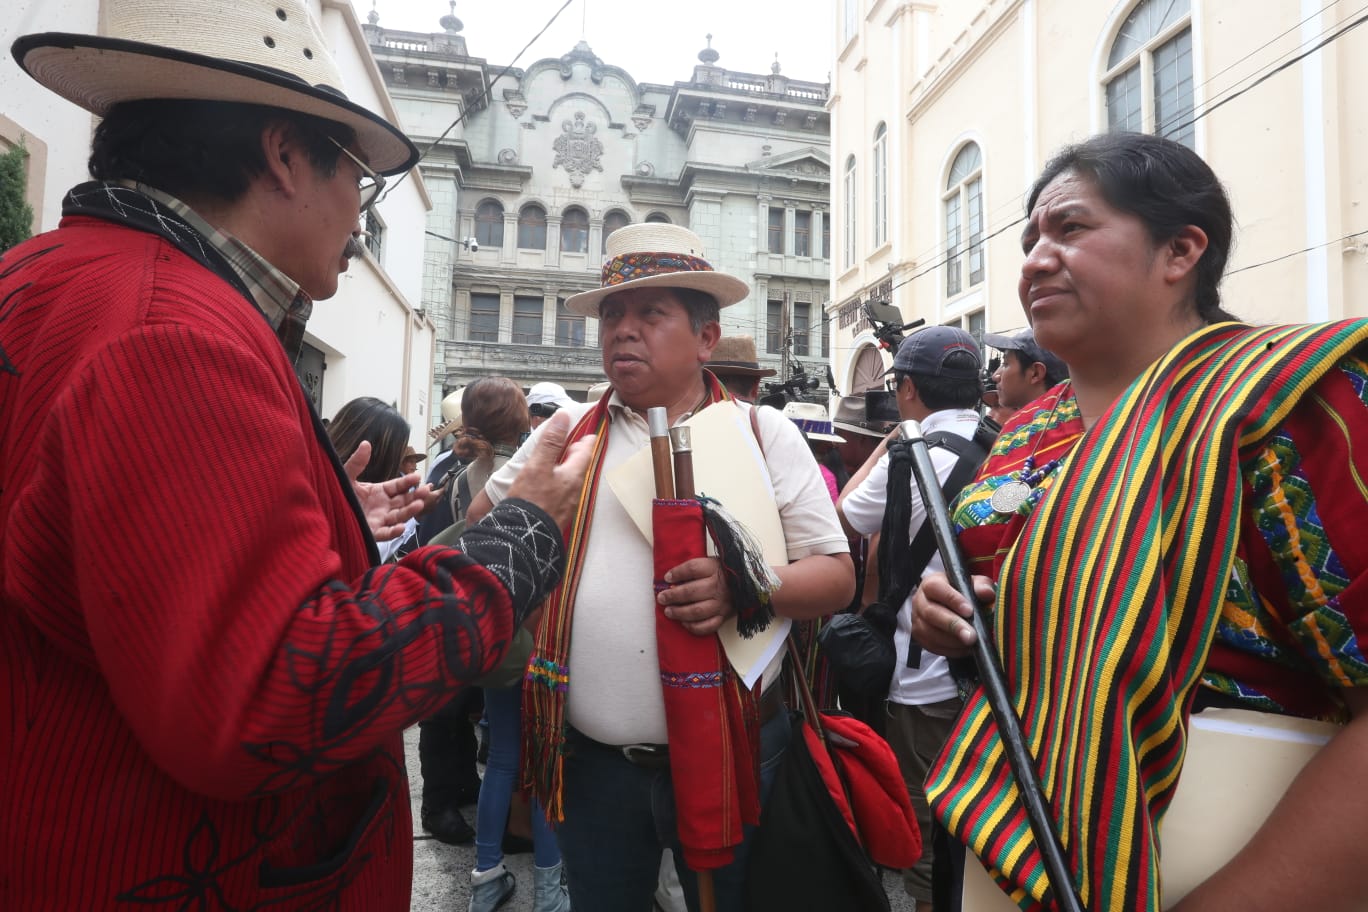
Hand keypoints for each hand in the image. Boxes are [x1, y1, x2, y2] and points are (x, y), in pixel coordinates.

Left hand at [344, 440, 439, 540]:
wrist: (324, 512)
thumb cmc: (337, 494)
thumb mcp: (347, 476)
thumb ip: (357, 462)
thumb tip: (366, 443)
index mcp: (379, 492)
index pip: (398, 486)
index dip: (408, 482)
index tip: (417, 477)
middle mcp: (383, 506)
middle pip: (404, 501)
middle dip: (416, 496)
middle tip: (425, 490)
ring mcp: (379, 519)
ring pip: (399, 516)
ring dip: (410, 511)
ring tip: (419, 504)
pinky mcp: (371, 532)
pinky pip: (385, 533)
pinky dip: (394, 532)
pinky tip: (401, 527)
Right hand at [503, 411, 595, 528]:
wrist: (524, 537)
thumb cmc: (531, 500)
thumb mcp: (538, 466)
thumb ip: (551, 442)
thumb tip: (563, 417)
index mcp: (574, 475)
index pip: (586, 451)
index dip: (586, 439)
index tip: (588, 432)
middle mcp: (576, 490)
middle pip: (580, 466)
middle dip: (576, 454)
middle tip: (573, 444)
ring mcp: (568, 504)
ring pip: (571, 480)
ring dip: (567, 468)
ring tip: (558, 461)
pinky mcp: (558, 514)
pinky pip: (563, 493)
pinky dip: (559, 483)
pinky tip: (549, 484)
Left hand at [657, 557, 733, 636]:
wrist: (749, 584)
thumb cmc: (724, 573)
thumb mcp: (711, 563)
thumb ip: (693, 570)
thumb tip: (670, 579)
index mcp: (714, 569)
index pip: (692, 568)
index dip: (677, 573)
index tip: (667, 577)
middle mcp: (718, 587)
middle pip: (691, 592)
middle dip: (673, 596)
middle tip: (662, 598)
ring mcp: (721, 604)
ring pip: (697, 611)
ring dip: (679, 612)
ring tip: (668, 611)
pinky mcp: (724, 617)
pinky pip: (708, 626)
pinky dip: (694, 627)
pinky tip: (684, 623)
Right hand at [909, 571, 993, 657]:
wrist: (948, 605)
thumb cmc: (961, 593)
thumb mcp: (972, 585)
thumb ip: (980, 586)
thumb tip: (987, 593)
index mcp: (931, 584)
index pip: (936, 588)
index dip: (952, 599)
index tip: (969, 611)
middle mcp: (920, 601)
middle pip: (931, 613)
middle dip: (953, 625)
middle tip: (971, 636)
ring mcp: (917, 620)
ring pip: (930, 632)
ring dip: (953, 641)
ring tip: (971, 644)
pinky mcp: (920, 636)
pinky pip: (933, 646)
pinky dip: (951, 650)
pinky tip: (965, 648)